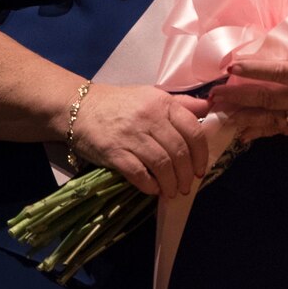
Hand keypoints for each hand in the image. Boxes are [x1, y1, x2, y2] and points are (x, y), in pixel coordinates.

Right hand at [72, 84, 211, 199]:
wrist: (78, 108)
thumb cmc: (119, 103)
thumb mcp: (151, 96)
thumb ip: (180, 104)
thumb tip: (208, 107)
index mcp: (163, 103)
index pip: (193, 130)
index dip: (201, 154)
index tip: (200, 169)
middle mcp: (150, 117)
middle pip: (179, 151)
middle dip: (186, 174)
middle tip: (186, 186)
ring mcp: (132, 135)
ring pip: (162, 164)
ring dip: (170, 183)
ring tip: (172, 192)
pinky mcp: (114, 152)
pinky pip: (139, 173)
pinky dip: (149, 185)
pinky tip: (153, 190)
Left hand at [208, 2, 287, 136]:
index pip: (282, 72)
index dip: (256, 70)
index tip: (232, 67)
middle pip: (268, 99)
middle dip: (238, 97)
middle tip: (213, 95)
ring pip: (271, 120)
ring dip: (244, 118)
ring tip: (219, 116)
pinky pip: (282, 131)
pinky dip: (261, 132)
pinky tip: (242, 132)